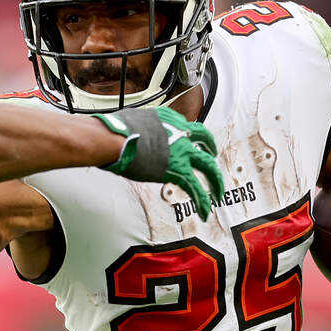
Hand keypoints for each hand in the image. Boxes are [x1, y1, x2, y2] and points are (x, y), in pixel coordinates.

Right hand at [94, 107, 224, 218]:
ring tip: (218, 192)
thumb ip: (142, 129)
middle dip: (211, 149)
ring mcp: (181, 152)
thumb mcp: (133, 121)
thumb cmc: (115, 130)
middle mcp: (180, 133)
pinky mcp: (178, 170)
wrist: (113, 139)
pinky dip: (202, 202)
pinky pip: (196, 188)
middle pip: (205, 140)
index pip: (185, 126)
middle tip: (212, 155)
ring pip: (208, 167)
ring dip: (216, 181)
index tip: (187, 141)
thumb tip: (134, 136)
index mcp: (168, 119)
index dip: (188, 135)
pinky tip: (204, 211)